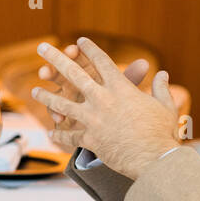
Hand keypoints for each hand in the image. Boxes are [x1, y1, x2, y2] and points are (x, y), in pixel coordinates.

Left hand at [31, 37, 181, 179]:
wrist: (153, 159)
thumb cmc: (162, 132)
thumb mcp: (165, 106)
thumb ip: (161, 88)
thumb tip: (163, 74)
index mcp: (121, 88)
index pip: (102, 62)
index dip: (90, 50)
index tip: (79, 41)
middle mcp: (102, 99)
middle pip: (73, 74)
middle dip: (55, 59)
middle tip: (42, 47)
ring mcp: (93, 119)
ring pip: (62, 104)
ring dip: (46, 96)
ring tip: (34, 91)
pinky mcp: (89, 139)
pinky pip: (70, 136)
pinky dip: (60, 134)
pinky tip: (51, 132)